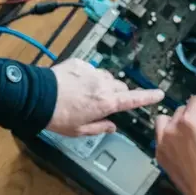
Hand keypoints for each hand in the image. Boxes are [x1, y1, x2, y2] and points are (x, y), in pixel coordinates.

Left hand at [47, 59, 163, 136]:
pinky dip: (87, 76)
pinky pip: (90, 69)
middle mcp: (102, 85)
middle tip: (104, 103)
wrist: (37, 97)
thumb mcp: (79, 131)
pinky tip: (74, 84)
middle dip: (117, 94)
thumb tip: (111, 126)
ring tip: (86, 94)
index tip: (159, 94)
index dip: (148, 97)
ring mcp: (91, 72)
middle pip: (120, 87)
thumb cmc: (57, 116)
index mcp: (106, 103)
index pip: (134, 99)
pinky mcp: (80, 63)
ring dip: (102, 85)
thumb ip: (99, 127)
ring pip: (105, 77)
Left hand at [154, 96, 195, 194]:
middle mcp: (172, 129)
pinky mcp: (160, 154)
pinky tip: (181, 143)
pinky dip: (169, 136)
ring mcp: (163, 142)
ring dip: (176, 121)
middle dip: (194, 113)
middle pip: (181, 109)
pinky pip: (161, 137)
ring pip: (165, 120)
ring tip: (187, 129)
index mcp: (189, 121)